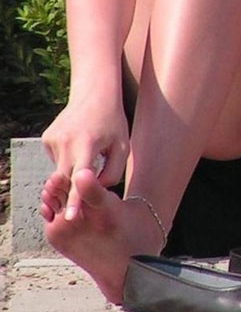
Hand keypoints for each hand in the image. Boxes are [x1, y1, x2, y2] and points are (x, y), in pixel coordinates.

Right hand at [41, 96, 129, 219]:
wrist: (94, 93)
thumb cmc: (113, 121)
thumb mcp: (122, 146)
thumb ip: (112, 173)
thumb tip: (95, 192)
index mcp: (87, 144)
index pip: (79, 178)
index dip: (75, 200)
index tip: (69, 218)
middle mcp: (66, 142)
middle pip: (64, 180)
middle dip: (70, 194)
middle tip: (78, 204)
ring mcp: (53, 139)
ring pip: (61, 170)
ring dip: (73, 169)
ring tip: (89, 149)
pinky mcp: (47, 138)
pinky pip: (57, 160)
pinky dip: (67, 159)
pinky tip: (78, 142)